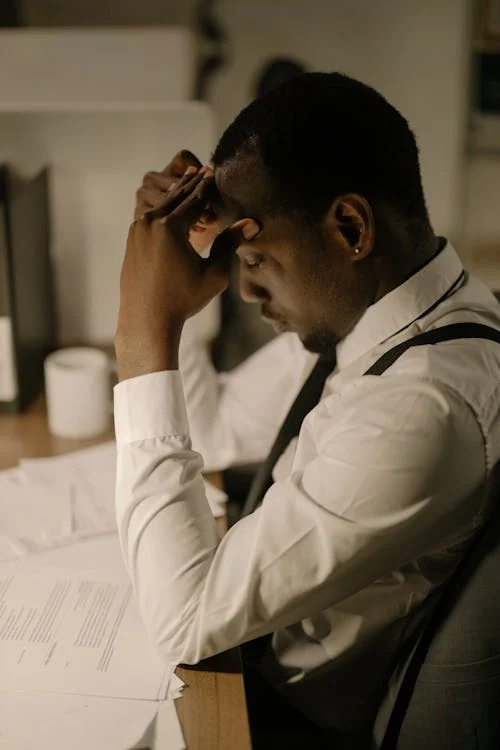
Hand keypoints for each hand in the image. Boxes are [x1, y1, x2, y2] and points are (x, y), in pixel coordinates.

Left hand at [116, 167, 260, 379]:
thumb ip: (229, 244)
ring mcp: (137, 231)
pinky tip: (172, 209)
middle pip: (177, 197)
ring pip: (162, 206)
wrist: (146, 320)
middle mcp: (151, 223)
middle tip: (202, 169)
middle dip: (191, 184)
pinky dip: (165, 210)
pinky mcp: (132, 242)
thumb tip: (252, 223)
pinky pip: (151, 219)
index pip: (195, 200)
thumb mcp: (214, 274)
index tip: (215, 172)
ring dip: (177, 195)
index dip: (208, 186)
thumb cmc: (184, 300)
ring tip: (188, 181)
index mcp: (171, 227)